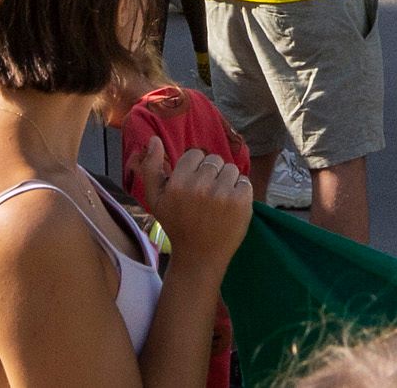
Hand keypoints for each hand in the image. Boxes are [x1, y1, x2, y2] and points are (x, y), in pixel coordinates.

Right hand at [135, 143, 253, 265]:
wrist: (199, 257)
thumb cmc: (176, 225)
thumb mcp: (156, 199)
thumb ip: (152, 168)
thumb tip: (154, 139)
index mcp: (177, 183)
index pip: (195, 154)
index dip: (194, 169)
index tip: (192, 186)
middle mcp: (200, 186)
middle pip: (214, 160)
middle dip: (211, 174)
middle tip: (205, 197)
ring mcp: (223, 194)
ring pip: (231, 169)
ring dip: (227, 182)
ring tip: (217, 202)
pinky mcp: (242, 201)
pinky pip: (244, 181)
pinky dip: (240, 191)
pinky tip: (230, 207)